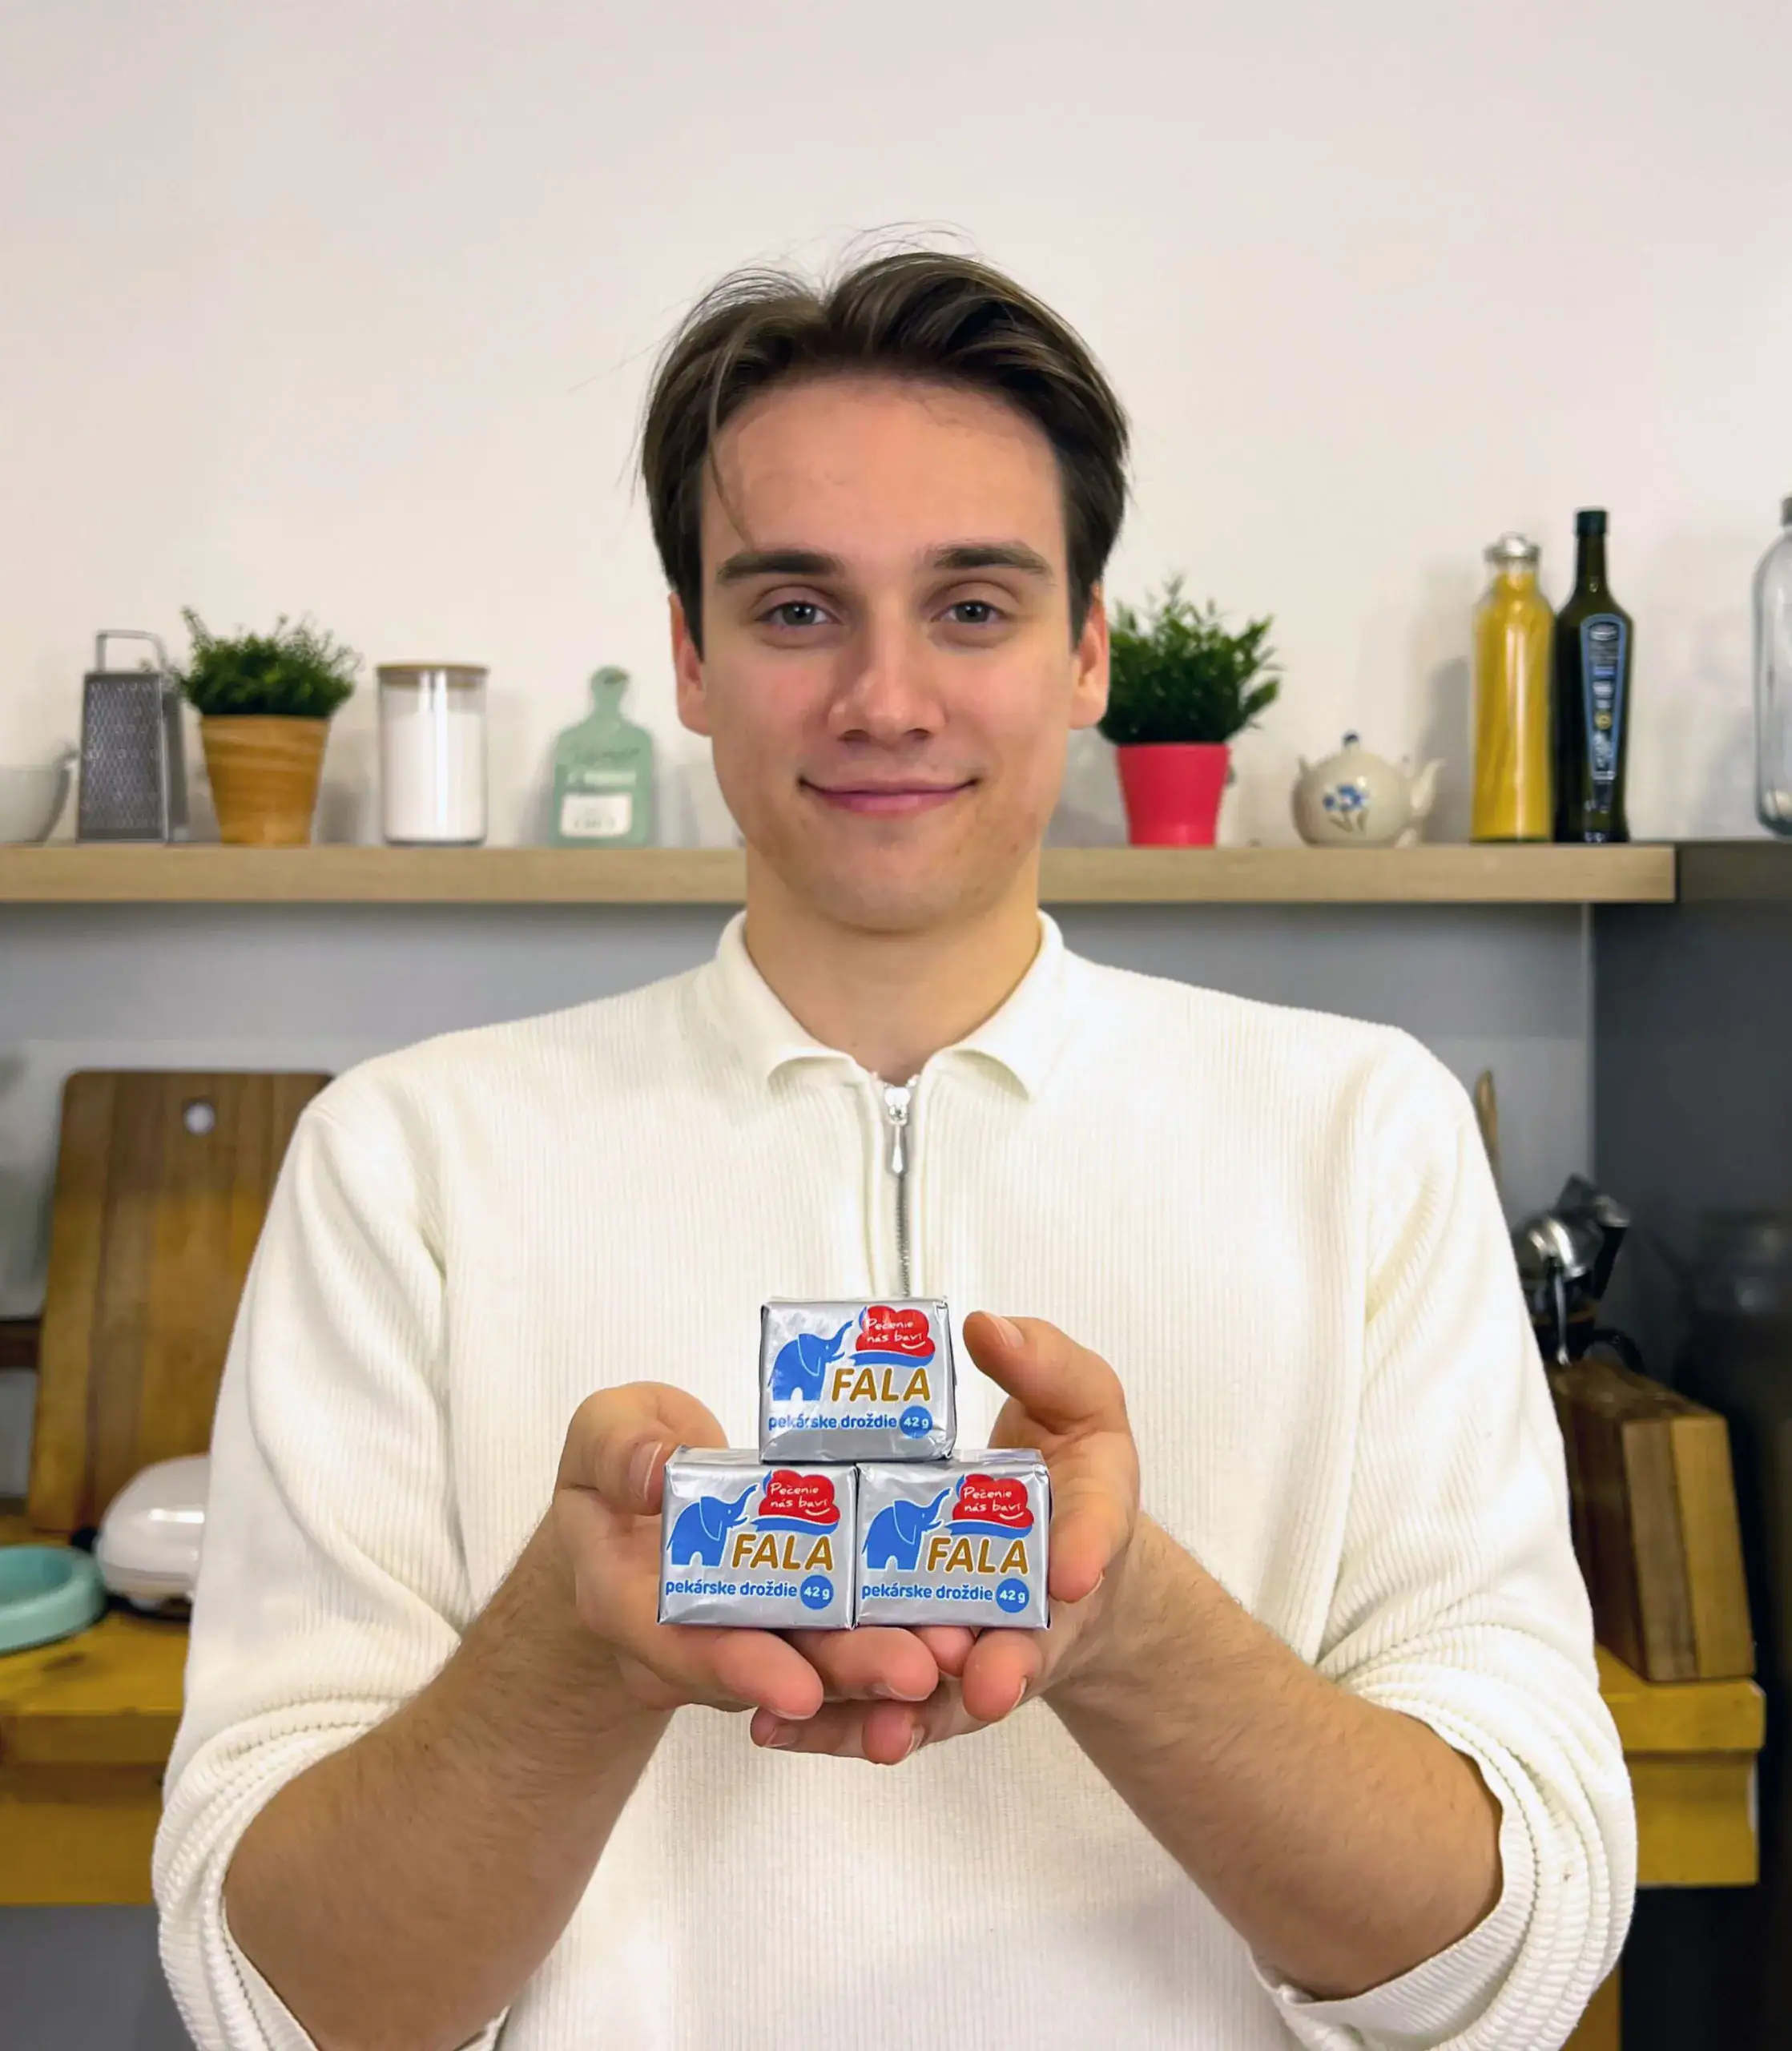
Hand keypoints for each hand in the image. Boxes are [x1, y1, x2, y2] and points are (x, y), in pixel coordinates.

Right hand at [549, 1383, 948, 1727]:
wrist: (630, 1512)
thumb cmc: (617, 1465)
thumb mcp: (602, 1435)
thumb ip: (620, 1449)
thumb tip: (655, 1470)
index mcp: (627, 1601)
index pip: (679, 1645)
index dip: (740, 1668)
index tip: (800, 1686)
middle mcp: (690, 1641)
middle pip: (770, 1668)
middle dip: (845, 1673)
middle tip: (917, 1671)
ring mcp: (748, 1640)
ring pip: (818, 1665)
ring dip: (887, 1667)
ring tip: (954, 1657)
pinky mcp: (795, 1627)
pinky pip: (844, 1643)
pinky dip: (895, 1642)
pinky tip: (956, 1642)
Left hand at [750, 1313, 1140, 1762]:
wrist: (1063, 1558)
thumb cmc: (1071, 1470)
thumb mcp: (1077, 1400)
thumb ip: (1044, 1364)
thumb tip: (988, 1326)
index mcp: (1081, 1529)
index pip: (1090, 1539)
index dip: (1082, 1552)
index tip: (1072, 1571)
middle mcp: (1035, 1608)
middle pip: (1024, 1644)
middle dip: (1005, 1667)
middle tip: (988, 1684)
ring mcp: (977, 1652)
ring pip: (948, 1697)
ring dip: (913, 1715)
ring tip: (882, 1735)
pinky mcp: (918, 1680)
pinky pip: (880, 1711)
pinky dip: (835, 1729)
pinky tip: (776, 1730)